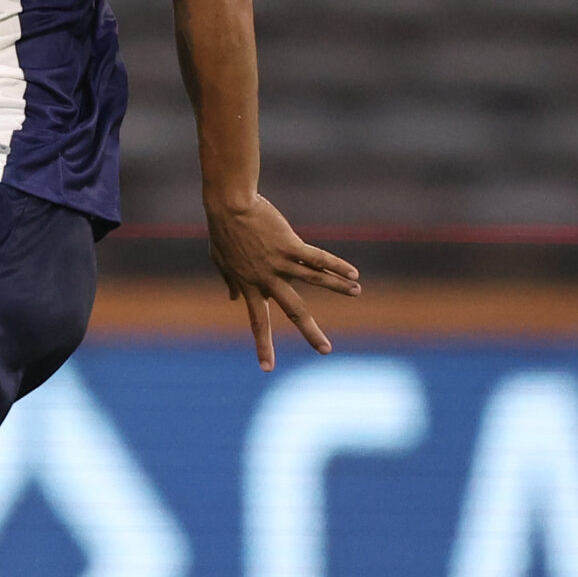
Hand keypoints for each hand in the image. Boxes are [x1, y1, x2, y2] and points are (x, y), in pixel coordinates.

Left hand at [207, 196, 359, 371]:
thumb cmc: (223, 232)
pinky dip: (336, 265)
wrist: (228, 207)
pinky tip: (353, 273)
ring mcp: (279, 262)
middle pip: (293, 309)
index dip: (262, 345)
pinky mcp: (289, 244)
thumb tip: (233, 298)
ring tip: (356, 293)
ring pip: (313, 280)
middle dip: (310, 331)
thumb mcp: (221, 261)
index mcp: (249, 286)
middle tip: (326, 350)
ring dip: (337, 287)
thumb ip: (230, 281)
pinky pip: (317, 257)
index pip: (257, 322)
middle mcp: (266, 279)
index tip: (267, 369)